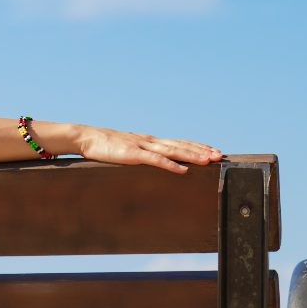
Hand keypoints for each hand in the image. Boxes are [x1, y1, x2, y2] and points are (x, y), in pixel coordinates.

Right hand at [70, 125, 221, 173]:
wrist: (86, 137)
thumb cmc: (104, 145)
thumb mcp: (126, 148)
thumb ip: (140, 153)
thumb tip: (152, 161)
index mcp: (150, 141)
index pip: (179, 142)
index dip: (197, 146)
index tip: (213, 151)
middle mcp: (150, 141)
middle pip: (181, 145)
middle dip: (201, 151)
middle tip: (219, 156)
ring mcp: (142, 146)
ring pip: (172, 151)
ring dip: (192, 156)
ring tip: (208, 161)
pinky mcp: (132, 154)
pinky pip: (155, 160)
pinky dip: (170, 165)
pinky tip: (182, 170)